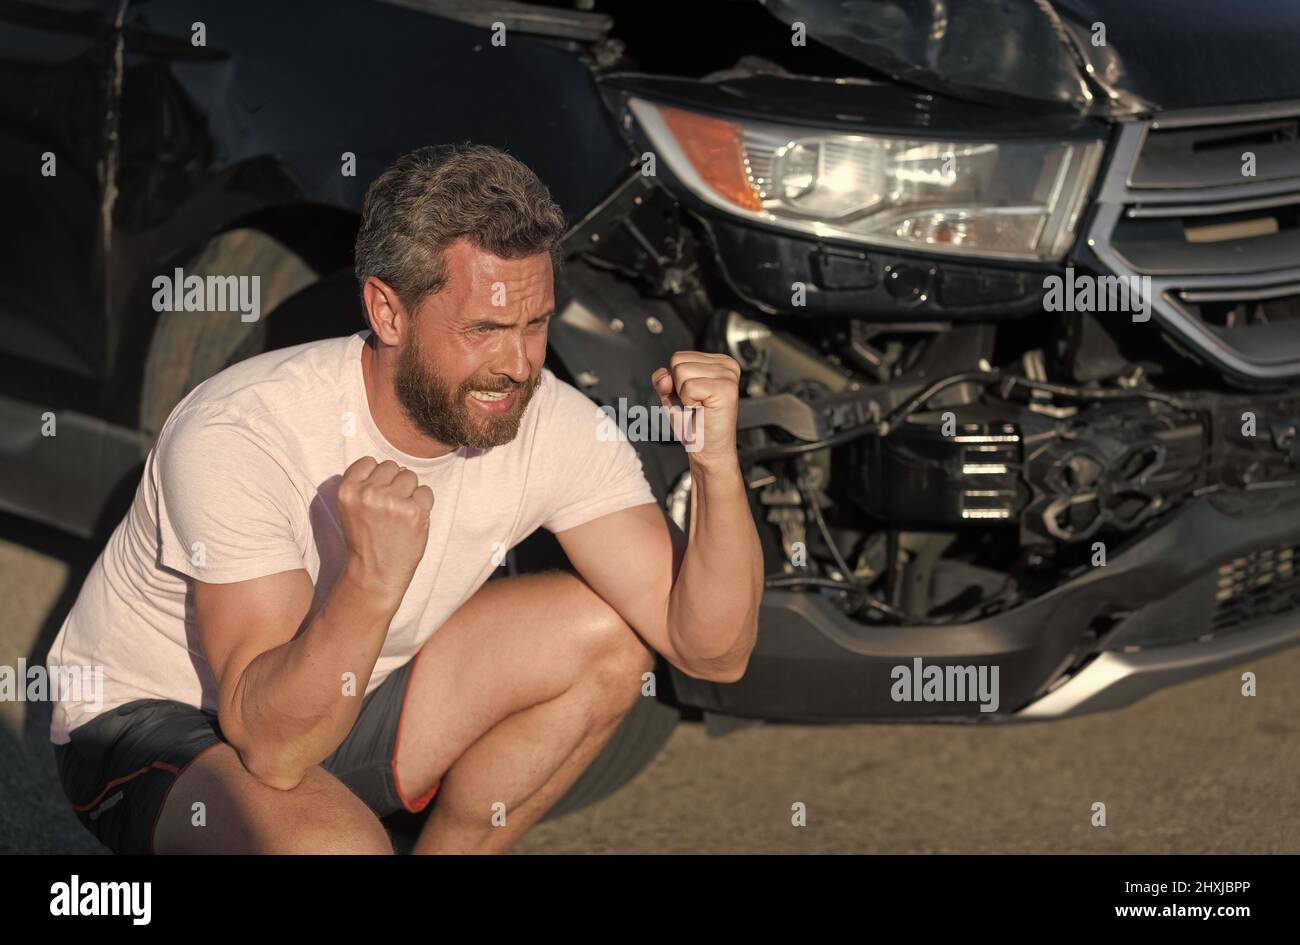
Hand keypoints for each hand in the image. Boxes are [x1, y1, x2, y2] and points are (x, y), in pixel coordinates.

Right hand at [336, 457, 433, 599]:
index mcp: (347, 490)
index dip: (376, 477)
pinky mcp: (413, 512)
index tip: (376, 495)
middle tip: (390, 508)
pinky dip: (423, 503)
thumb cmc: (366, 539)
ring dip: (410, 492)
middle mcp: (368, 493)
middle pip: (392, 466)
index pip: (369, 462)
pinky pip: (426, 491)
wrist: (375, 573)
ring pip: (410, 476)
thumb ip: (364, 484)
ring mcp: (392, 501)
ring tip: (401, 514)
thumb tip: (393, 467)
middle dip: (394, 483)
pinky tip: (413, 520)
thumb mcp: (352, 508)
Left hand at [651, 351, 741, 473]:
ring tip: (700, 407)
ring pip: (681, 371)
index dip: (675, 381)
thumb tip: (665, 376)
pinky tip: (703, 410)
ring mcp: (728, 375)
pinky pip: (688, 386)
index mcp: (717, 362)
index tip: (692, 398)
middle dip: (678, 387)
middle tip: (695, 405)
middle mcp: (726, 365)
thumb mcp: (671, 396)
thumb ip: (662, 379)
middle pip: (678, 360)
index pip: (679, 357)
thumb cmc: (693, 425)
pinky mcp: (726, 388)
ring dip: (684, 395)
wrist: (707, 451)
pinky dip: (688, 402)